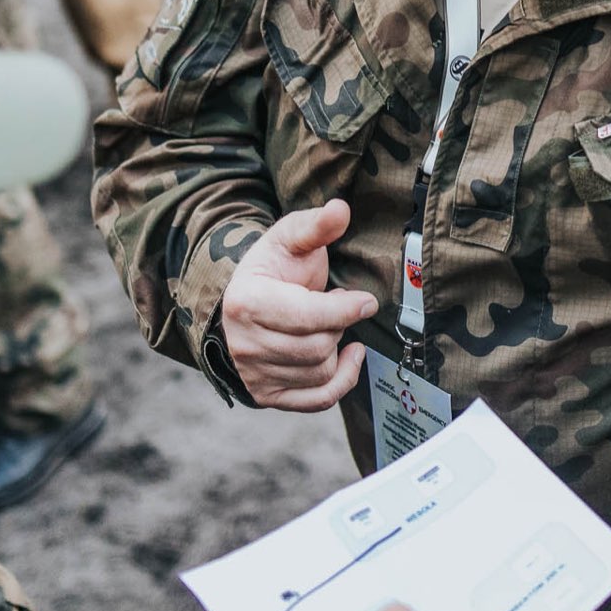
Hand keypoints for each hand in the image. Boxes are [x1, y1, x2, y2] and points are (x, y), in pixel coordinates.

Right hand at [222, 200, 377, 412]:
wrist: (244, 302)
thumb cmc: (271, 269)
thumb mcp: (289, 238)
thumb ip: (315, 226)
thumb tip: (340, 210)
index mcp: (247, 303)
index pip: (307, 316)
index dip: (345, 309)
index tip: (366, 300)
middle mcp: (245, 344)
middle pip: (317, 347)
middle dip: (338, 325)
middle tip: (336, 306)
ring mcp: (254, 374)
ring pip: (320, 373)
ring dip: (337, 347)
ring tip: (329, 324)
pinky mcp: (267, 395)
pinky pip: (316, 400)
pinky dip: (341, 381)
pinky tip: (348, 356)